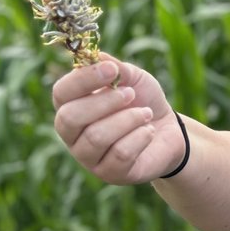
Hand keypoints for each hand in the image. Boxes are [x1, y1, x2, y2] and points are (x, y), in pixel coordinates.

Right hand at [51, 54, 185, 183]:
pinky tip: (148, 131)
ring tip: (146, 113)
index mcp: (70, 106)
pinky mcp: (110, 174)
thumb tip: (98, 57)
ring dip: (127, 119)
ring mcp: (88, 158)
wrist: (168, 130)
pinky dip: (139, 137)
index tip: (111, 69)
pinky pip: (120, 154)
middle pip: (70, 118)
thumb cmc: (142, 101)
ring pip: (96, 137)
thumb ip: (115, 67)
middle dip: (104, 102)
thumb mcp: (132, 78)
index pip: (61, 93)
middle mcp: (72, 135)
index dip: (83, 80)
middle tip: (130, 94)